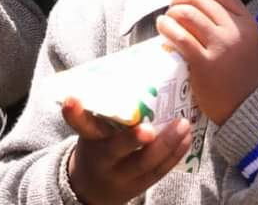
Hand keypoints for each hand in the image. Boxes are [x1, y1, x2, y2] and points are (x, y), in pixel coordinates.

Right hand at [64, 97, 190, 204]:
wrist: (93, 187)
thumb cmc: (98, 146)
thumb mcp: (93, 130)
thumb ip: (105, 110)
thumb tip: (130, 68)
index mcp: (89, 139)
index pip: (79, 125)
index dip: (74, 112)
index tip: (71, 98)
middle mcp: (102, 159)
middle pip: (115, 149)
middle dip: (132, 139)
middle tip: (148, 128)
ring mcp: (122, 175)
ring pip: (145, 163)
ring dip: (166, 144)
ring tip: (183, 124)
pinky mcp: (140, 185)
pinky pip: (159, 172)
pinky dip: (175, 155)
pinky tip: (186, 139)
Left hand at [156, 0, 257, 125]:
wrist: (250, 109)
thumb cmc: (240, 74)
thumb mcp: (243, 40)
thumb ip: (224, 20)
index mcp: (246, 21)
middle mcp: (235, 30)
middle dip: (179, 1)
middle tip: (173, 12)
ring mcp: (221, 46)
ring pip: (187, 14)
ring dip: (171, 15)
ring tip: (168, 23)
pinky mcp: (206, 63)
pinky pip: (180, 36)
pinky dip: (167, 29)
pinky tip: (163, 30)